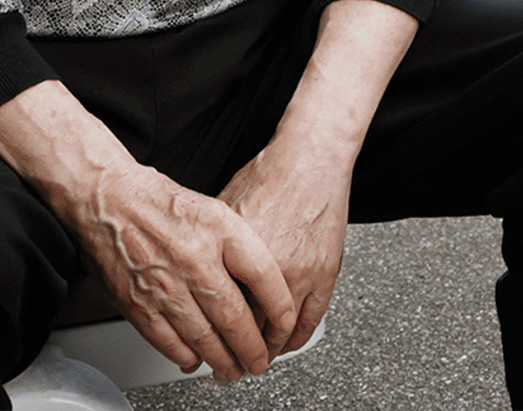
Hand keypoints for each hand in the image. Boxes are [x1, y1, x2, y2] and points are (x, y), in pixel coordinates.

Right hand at [0, 79, 294, 382]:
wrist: (107, 198)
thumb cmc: (158, 203)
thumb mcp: (211, 210)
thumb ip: (239, 246)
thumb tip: (264, 285)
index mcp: (216, 230)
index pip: (264, 276)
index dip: (281, 307)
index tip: (286, 323)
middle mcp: (193, 258)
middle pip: (237, 319)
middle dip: (253, 350)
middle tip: (259, 361)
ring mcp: (165, 285)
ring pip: (206, 340)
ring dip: (225, 361)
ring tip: (234, 367)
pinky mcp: (139, 304)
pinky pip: (172, 345)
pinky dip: (189, 357)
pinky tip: (196, 357)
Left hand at [217, 0, 419, 360]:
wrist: (310, 159)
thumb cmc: (267, 175)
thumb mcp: (225, 209)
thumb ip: (213, 247)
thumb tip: (196, 272)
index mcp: (241, 252)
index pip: (222, 309)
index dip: (212, 332)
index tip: (205, 344)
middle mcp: (272, 267)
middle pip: (251, 328)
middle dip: (238, 353)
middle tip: (230, 364)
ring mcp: (303, 273)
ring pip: (282, 333)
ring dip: (268, 351)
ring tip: (255, 358)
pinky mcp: (326, 274)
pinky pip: (312, 321)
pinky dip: (297, 339)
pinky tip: (286, 343)